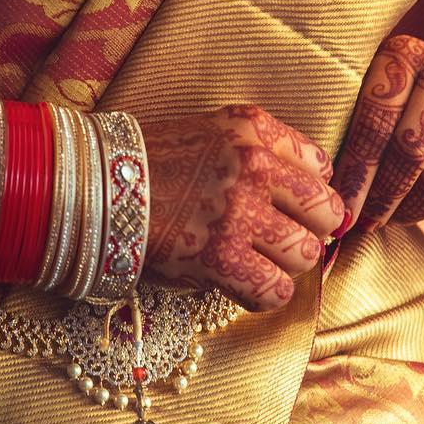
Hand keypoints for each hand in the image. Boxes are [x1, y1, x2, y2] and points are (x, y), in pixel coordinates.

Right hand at [142, 104, 344, 311]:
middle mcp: (255, 165)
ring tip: (257, 260)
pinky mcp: (221, 257)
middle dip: (311, 230)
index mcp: (254, 130)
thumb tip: (311, 185)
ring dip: (285, 264)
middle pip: (326, 212)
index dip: (311, 193)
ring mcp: (240, 212)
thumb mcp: (213, 130)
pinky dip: (263, 293)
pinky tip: (242, 283)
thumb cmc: (154, 161)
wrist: (98, 186)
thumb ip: (260, 149)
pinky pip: (275, 290)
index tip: (294, 206)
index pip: (321, 167)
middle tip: (283, 239)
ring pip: (305, 254)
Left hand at [332, 35, 423, 231]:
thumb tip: (322, 190)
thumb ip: (352, 126)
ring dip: (414, 209)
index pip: (375, 118)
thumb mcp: (378, 92)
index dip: (356, 171)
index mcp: (405, 54)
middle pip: (411, 150)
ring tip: (398, 214)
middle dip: (384, 195)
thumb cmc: (408, 100)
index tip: (341, 207)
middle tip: (367, 220)